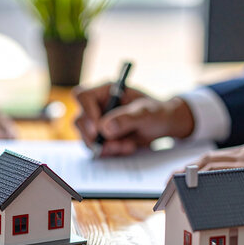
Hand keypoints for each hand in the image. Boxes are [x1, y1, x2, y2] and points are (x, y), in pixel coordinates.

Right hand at [73, 84, 194, 155]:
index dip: (87, 112)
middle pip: (80, 120)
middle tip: (112, 145)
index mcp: (106, 91)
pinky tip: (127, 147)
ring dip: (106, 147)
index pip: (83, 96)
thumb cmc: (156, 112)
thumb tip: (105, 128)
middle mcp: (98, 106)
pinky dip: (111, 152)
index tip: (98, 129)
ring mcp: (98, 123)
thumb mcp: (146, 113)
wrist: (163, 125)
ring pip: (87, 138)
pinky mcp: (102, 138)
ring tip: (127, 146)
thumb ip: (126, 119)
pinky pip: (97, 148)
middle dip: (95, 137)